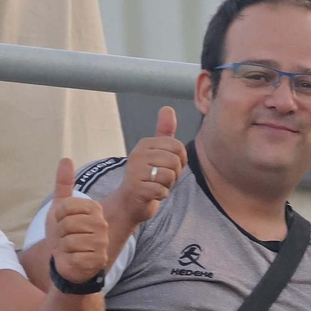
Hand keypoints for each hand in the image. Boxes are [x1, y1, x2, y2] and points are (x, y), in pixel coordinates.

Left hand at [45, 157, 109, 284]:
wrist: (68, 265)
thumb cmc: (64, 236)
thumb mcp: (60, 209)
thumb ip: (64, 184)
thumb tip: (66, 158)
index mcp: (94, 209)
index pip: (66, 206)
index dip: (58, 217)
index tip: (63, 224)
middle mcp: (102, 224)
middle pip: (67, 223)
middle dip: (60, 233)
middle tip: (66, 239)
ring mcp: (101, 243)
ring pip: (69, 239)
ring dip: (63, 247)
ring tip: (69, 249)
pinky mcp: (97, 260)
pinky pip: (72, 255)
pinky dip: (68, 260)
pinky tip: (74, 260)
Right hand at [103, 106, 185, 225]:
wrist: (129, 203)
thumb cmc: (147, 177)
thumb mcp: (156, 153)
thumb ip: (164, 133)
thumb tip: (167, 108)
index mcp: (145, 144)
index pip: (177, 146)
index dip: (181, 160)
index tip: (170, 167)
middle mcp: (138, 154)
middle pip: (175, 161)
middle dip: (174, 174)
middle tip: (162, 179)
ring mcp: (135, 171)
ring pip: (169, 176)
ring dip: (167, 185)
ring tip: (156, 185)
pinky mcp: (136, 188)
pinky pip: (162, 190)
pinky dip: (161, 195)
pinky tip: (152, 194)